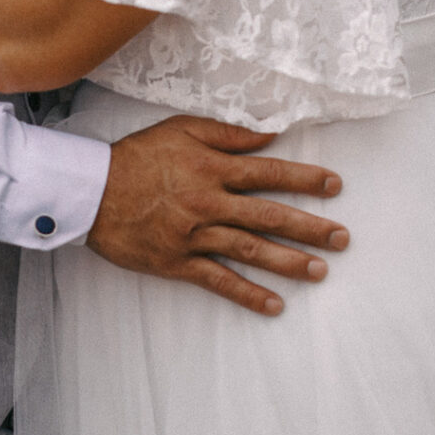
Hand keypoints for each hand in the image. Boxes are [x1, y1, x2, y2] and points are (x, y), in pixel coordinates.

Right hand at [87, 115, 348, 315]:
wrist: (91, 192)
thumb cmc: (137, 156)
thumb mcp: (181, 129)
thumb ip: (228, 133)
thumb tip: (270, 134)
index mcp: (212, 168)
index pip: (269, 173)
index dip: (305, 179)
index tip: (335, 186)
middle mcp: (209, 202)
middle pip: (269, 216)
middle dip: (310, 228)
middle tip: (342, 238)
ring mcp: (195, 235)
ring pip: (250, 250)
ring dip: (288, 262)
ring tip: (321, 271)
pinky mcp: (178, 262)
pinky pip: (218, 281)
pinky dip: (247, 294)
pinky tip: (274, 305)